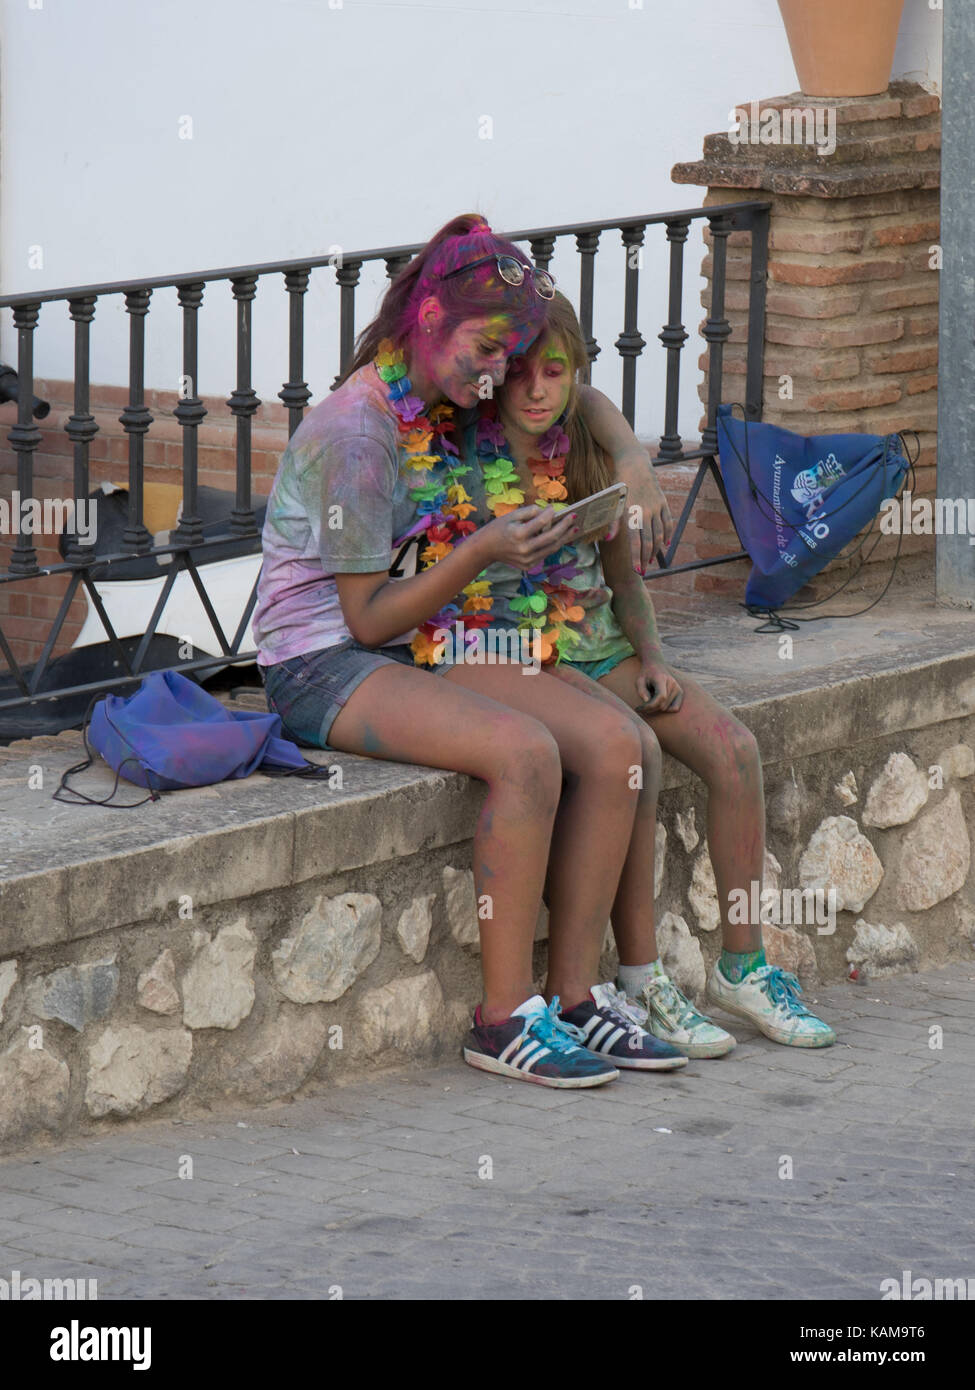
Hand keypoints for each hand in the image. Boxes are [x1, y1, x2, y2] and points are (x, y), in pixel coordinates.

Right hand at [478, 503, 578, 569]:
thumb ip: (530, 512)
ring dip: (564, 538)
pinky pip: (545, 553)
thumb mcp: (511, 515)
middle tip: (574, 518)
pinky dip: (554, 545)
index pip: (542, 522)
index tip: (556, 509)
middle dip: (565, 527)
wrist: (486, 549)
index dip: (551, 514)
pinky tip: (561, 537)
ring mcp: (527, 559)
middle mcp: (524, 549)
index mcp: (519, 534)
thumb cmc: (499, 528)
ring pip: (552, 548)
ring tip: (574, 528)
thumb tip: (548, 511)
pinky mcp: (528, 565)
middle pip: (551, 537)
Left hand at [612, 453, 673, 572]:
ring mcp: (656, 507)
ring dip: (656, 549)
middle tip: (643, 571)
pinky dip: (668, 534)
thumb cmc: (618, 483)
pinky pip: (668, 522)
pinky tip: (667, 544)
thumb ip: (611, 521)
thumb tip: (608, 539)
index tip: (637, 571)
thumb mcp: (612, 500)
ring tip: (651, 559)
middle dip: (646, 558)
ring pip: (660, 534)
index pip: (635, 541)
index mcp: (631, 513)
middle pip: (649, 541)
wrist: (634, 462)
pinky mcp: (663, 502)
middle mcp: (646, 512)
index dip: (636, 557)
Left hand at [635, 660, 682, 713]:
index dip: (650, 706)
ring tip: (652, 699)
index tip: (639, 708)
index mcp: (661, 678)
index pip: (661, 696)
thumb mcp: (639, 681)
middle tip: (641, 706)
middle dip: (650, 708)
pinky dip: (666, 709)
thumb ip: (641, 691)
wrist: (655, 667)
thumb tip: (647, 701)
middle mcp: (672, 683)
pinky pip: (675, 708)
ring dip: (657, 708)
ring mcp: (678, 688)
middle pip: (662, 705)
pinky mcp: (680, 693)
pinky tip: (659, 703)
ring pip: (667, 708)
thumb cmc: (646, 675)